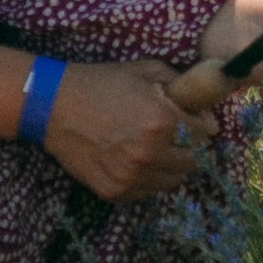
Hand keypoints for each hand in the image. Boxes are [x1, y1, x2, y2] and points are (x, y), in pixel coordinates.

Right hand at [44, 58, 217, 204]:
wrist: (55, 107)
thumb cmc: (103, 84)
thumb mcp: (147, 71)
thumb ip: (182, 85)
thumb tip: (207, 105)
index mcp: (163, 120)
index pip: (204, 133)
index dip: (202, 123)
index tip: (195, 119)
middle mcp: (150, 153)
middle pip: (192, 161)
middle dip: (189, 146)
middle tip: (175, 135)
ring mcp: (131, 176)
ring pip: (172, 181)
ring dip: (170, 166)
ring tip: (155, 148)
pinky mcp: (114, 191)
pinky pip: (147, 191)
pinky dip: (147, 178)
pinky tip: (134, 159)